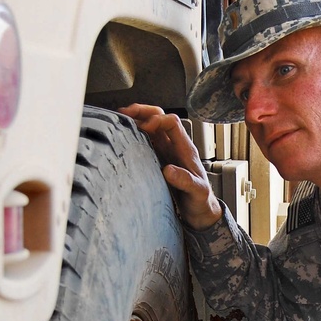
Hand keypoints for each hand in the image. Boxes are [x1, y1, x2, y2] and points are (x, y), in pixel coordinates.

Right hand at [119, 103, 222, 229]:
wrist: (199, 209)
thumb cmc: (200, 200)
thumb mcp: (197, 192)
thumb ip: (185, 181)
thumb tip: (168, 170)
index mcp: (185, 149)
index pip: (172, 123)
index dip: (158, 121)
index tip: (145, 128)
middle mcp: (175, 146)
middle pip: (160, 117)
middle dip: (143, 111)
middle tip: (126, 112)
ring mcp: (165, 151)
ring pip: (151, 127)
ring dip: (137, 120)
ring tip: (120, 119)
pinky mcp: (158, 159)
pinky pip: (146, 140)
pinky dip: (134, 134)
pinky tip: (124, 135)